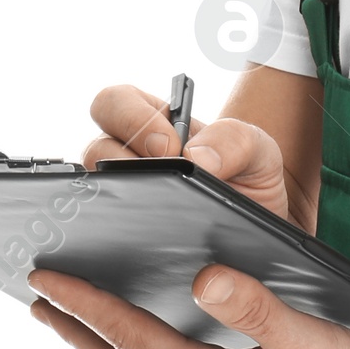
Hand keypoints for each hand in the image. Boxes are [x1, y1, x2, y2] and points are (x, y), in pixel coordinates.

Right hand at [84, 83, 295, 224]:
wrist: (257, 237)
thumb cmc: (250, 180)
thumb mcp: (257, 151)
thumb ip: (234, 140)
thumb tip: (195, 158)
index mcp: (154, 124)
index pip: (115, 102)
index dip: (132, 117)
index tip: (169, 145)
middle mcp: (128, 159)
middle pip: (94, 147)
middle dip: (121, 156)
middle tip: (161, 173)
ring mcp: (121, 200)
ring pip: (91, 192)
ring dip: (120, 198)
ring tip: (160, 213)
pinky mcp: (122, 240)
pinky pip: (101, 236)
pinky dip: (109, 240)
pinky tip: (150, 246)